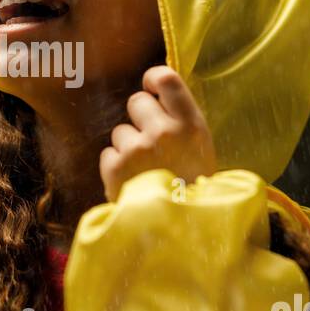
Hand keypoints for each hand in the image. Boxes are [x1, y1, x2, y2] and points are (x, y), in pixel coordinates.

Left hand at [100, 66, 216, 202]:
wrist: (181, 231)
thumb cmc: (192, 189)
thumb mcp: (201, 149)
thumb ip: (182, 121)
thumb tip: (158, 94)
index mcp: (191, 125)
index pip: (166, 78)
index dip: (153, 79)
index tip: (150, 89)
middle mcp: (164, 132)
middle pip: (136, 102)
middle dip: (139, 119)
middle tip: (151, 145)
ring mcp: (138, 149)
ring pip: (120, 131)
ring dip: (128, 148)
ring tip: (145, 172)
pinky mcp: (116, 168)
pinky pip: (108, 154)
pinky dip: (116, 168)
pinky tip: (133, 183)